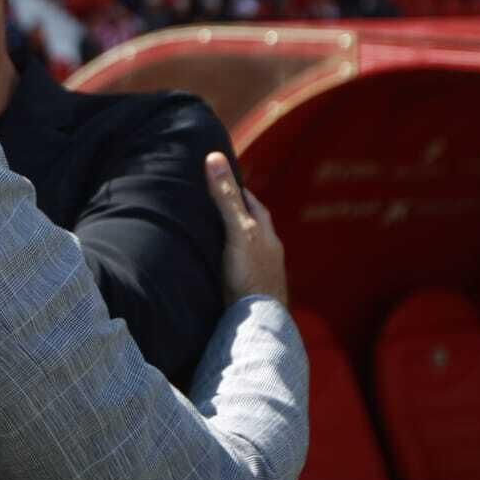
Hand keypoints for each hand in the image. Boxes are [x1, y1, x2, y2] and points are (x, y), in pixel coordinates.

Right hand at [206, 153, 286, 307]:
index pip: (253, 204)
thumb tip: (214, 157)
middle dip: (237, 214)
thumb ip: (226, 197)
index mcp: (266, 234)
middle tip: (216, 204)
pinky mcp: (250, 291)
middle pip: (252, 226)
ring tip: (212, 233)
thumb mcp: (237, 229)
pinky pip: (240, 269)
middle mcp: (267, 252)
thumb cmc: (250, 274)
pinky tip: (217, 266)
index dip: (239, 191)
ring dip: (234, 240)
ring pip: (247, 249)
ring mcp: (261, 273)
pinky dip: (229, 262)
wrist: (258, 321)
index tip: (223, 179)